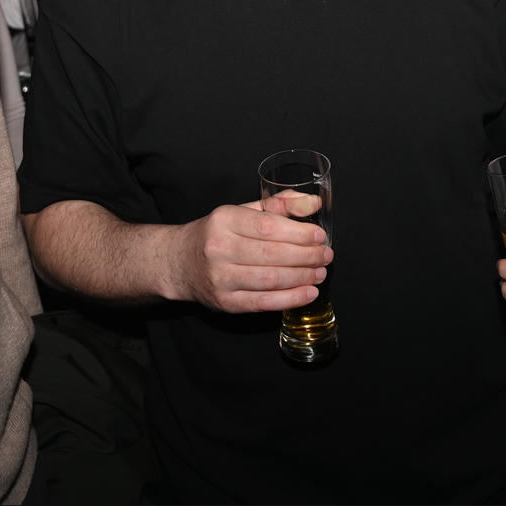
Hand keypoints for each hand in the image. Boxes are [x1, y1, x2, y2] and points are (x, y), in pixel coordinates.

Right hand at [169, 201, 330, 313]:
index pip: (268, 226)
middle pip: (272, 254)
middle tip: (326, 256)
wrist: (179, 262)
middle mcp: (219, 248)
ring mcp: (220, 277)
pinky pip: (263, 302)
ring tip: (320, 273)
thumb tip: (314, 203)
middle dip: (306, 256)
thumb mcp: (243, 211)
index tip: (320, 236)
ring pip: (270, 279)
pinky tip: (308, 293)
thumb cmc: (218, 234)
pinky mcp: (225, 302)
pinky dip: (290, 299)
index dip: (299, 233)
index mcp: (224, 220)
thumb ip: (280, 204)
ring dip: (302, 277)